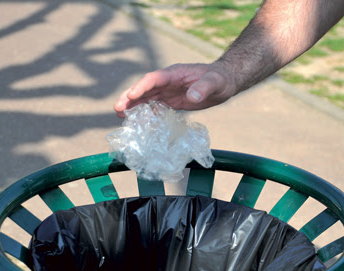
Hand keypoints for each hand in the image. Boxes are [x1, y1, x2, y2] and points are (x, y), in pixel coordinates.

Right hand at [114, 63, 238, 116]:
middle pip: (145, 88)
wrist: (226, 82)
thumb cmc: (221, 79)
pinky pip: (155, 107)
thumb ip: (204, 87)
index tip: (131, 95)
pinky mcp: (172, 101)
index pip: (154, 79)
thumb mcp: (216, 82)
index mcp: (175, 73)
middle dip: (130, 97)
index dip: (142, 87)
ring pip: (147, 98)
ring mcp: (168, 91)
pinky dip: (146, 114)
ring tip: (120, 116)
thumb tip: (192, 96)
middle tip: (117, 108)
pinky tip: (139, 123)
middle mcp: (168, 81)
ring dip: (134, 106)